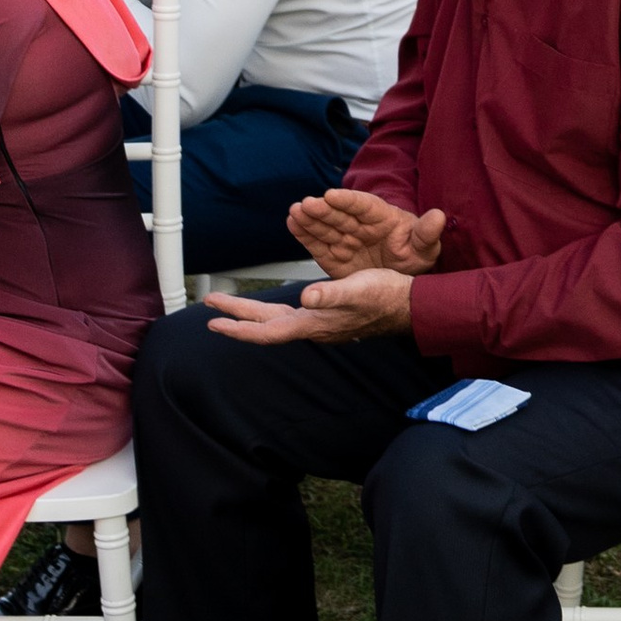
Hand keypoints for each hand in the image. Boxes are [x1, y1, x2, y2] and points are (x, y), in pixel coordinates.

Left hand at [200, 266, 414, 342]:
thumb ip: (331, 294)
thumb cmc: (385, 296)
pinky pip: (289, 316)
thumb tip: (305, 297)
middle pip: (265, 325)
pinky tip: (272, 305)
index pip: (267, 331)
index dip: (239, 327)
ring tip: (230, 306)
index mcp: (313, 323)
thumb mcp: (358, 289)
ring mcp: (318, 324)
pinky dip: (272, 311)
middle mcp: (311, 327)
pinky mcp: (325, 316)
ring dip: (251, 314)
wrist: (410, 306)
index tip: (214, 321)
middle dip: (236, 316)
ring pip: (275, 321)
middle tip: (210, 304)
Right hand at [285, 187, 445, 277]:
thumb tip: (438, 217)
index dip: (348, 200)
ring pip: (326, 226)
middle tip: (307, 204)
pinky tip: (292, 222)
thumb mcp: (425, 247)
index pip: (364, 206)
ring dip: (310, 218)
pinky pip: (317, 242)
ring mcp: (345, 239)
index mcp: (382, 217)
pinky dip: (304, 233)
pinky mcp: (333, 255)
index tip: (333, 195)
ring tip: (295, 212)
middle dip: (323, 209)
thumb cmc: (414, 254)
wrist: (402, 278)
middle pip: (340, 215)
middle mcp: (360, 225)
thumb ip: (427, 234)